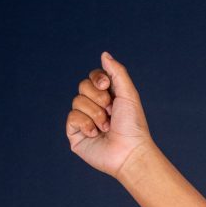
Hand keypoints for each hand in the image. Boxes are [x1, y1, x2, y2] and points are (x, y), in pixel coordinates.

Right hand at [63, 49, 153, 178]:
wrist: (129, 152)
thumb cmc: (133, 126)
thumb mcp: (128, 94)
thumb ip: (117, 72)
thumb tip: (104, 54)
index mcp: (108, 97)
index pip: (93, 77)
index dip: (97, 78)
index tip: (106, 85)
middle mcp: (94, 107)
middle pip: (83, 86)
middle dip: (98, 98)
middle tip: (111, 112)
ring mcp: (84, 120)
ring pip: (77, 101)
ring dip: (95, 114)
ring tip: (107, 127)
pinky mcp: (75, 134)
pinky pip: (72, 117)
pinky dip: (85, 124)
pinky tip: (95, 134)